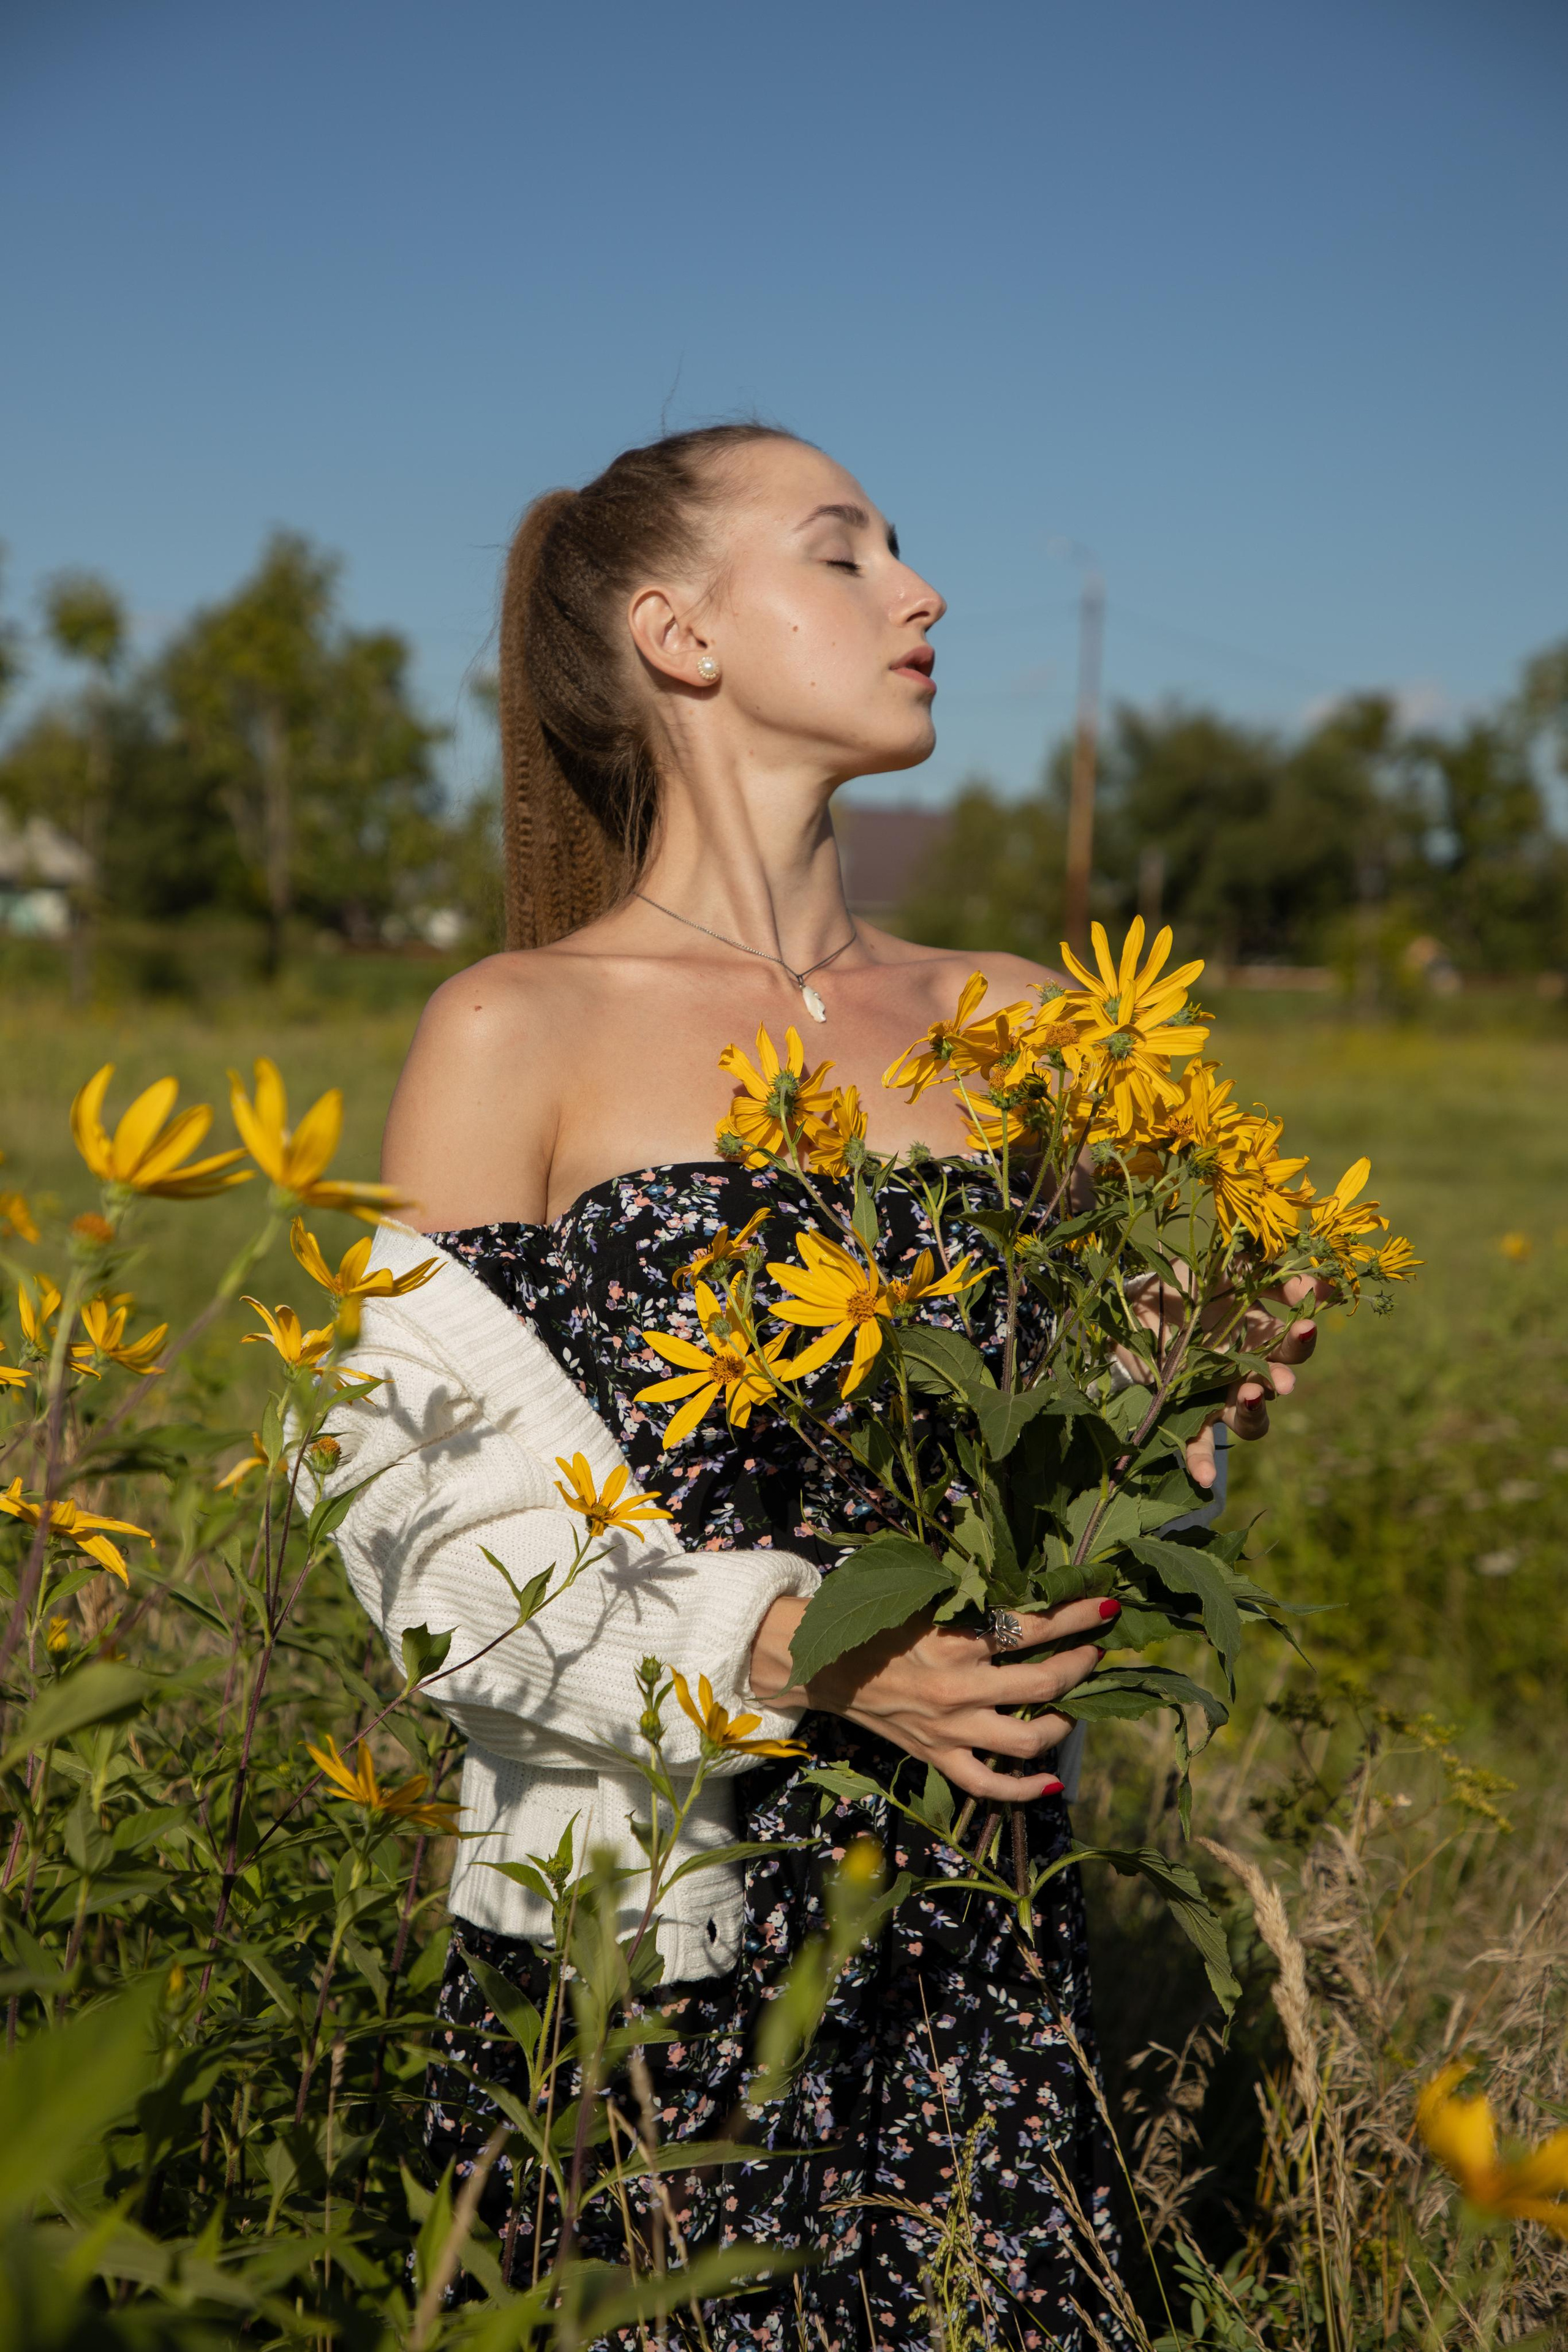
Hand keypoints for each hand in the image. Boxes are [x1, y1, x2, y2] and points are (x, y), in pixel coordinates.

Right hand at [749, 1593, 1114, 1801]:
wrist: (828, 1668)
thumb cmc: (879, 1626)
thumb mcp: (925, 1603)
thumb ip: (974, 1601)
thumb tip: (1032, 1589)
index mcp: (954, 1641)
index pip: (1031, 1627)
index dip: (1075, 1616)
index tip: (1105, 1606)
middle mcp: (958, 1689)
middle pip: (1042, 1683)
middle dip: (1080, 1664)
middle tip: (1096, 1651)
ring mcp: (950, 1730)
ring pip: (1026, 1739)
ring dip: (1062, 1722)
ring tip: (1074, 1705)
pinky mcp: (939, 1758)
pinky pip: (989, 1784)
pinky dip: (1025, 1789)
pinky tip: (1053, 1782)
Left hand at [1124, 1269, 1329, 1489]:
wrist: (1137, 1297)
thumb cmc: (1192, 1283)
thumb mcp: (1233, 1269)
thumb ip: (1274, 1277)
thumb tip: (1324, 1285)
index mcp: (1261, 1339)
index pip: (1291, 1346)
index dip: (1300, 1339)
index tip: (1305, 1324)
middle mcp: (1244, 1372)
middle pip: (1274, 1388)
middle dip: (1279, 1382)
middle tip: (1280, 1381)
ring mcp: (1214, 1396)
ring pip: (1247, 1422)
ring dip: (1252, 1416)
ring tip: (1249, 1399)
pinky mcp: (1183, 1412)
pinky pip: (1196, 1443)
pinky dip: (1202, 1463)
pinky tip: (1203, 1479)